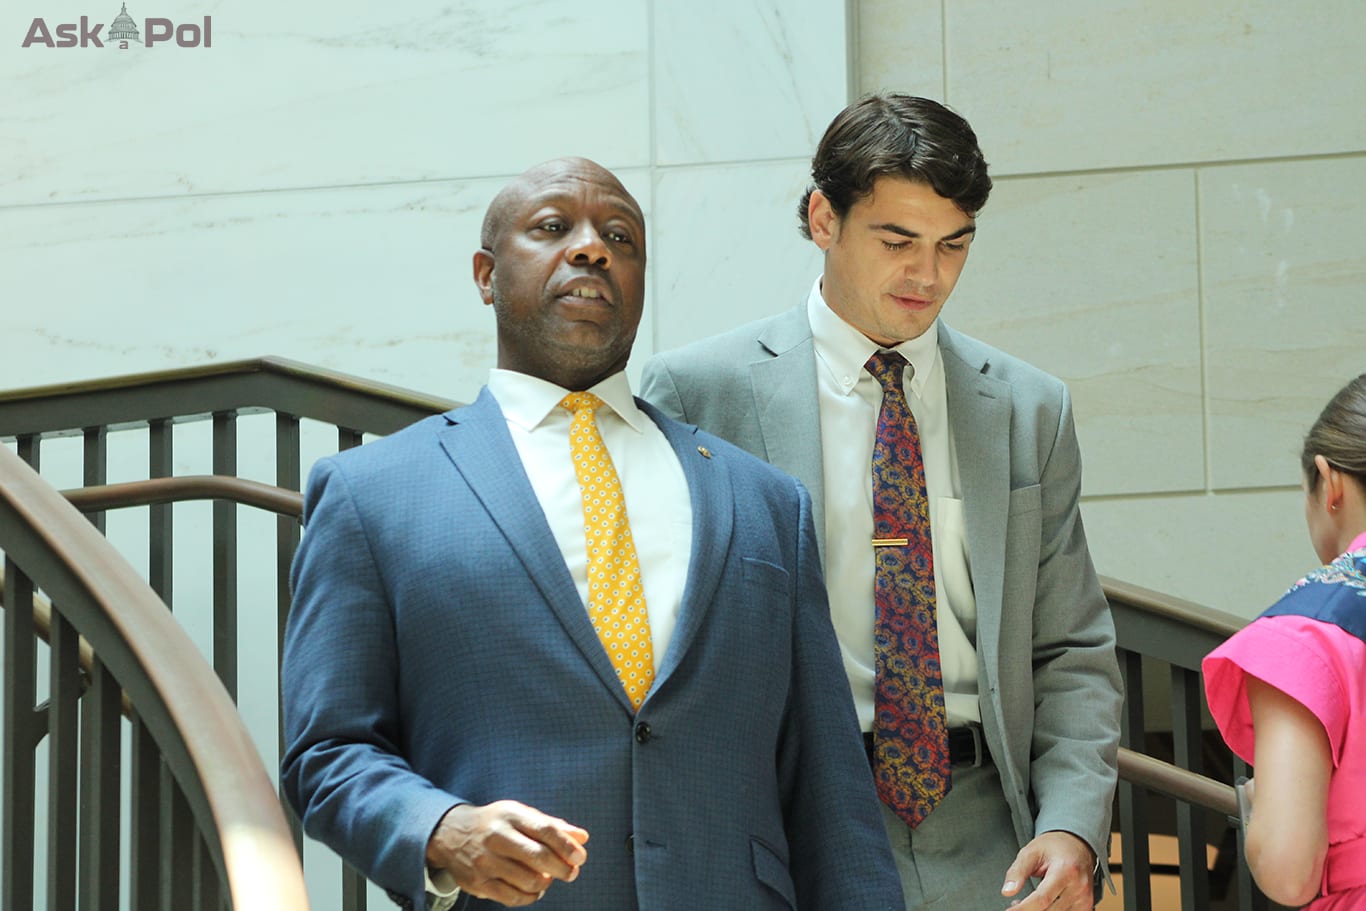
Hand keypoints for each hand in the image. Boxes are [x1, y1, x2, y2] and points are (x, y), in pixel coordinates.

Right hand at [426, 800, 589, 905]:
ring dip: (545, 883)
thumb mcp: (520, 815)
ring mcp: (485, 862)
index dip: (566, 845)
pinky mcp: (478, 883)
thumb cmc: (495, 823)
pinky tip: (533, 889)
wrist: (451, 834)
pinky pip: (513, 898)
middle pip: (538, 857)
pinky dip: (530, 896)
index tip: (580, 857)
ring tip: (547, 877)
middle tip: (571, 872)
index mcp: (510, 815)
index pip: (545, 830)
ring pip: (528, 881)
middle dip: (561, 868)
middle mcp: (496, 837)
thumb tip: (582, 838)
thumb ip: (551, 826)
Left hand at [1000, 830, 1094, 909]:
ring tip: (1026, 903)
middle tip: (1015, 903)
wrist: (1077, 845)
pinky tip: (1041, 906)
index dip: (1023, 909)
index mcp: (1066, 870)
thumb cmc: (1053, 847)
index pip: (1042, 898)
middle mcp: (1079, 887)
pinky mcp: (1086, 906)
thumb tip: (1007, 892)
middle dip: (1028, 910)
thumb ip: (1018, 871)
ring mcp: (1085, 899)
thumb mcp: (1031, 852)